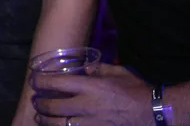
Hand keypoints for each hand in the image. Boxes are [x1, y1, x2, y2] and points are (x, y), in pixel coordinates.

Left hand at [32, 64, 152, 125]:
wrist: (156, 113)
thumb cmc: (136, 89)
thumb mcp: (117, 71)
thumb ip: (97, 69)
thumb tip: (84, 69)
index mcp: (90, 87)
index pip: (56, 83)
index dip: (40, 81)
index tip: (34, 80)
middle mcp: (87, 106)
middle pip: (53, 106)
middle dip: (40, 104)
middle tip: (35, 101)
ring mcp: (91, 123)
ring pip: (59, 125)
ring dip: (46, 121)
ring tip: (40, 118)